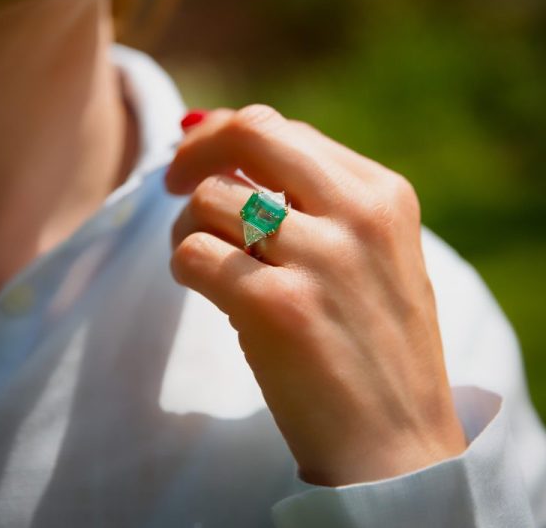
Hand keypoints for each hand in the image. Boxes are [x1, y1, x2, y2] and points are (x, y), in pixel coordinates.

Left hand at [166, 105, 466, 486]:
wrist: (399, 444)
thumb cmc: (373, 342)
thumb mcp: (371, 251)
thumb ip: (311, 195)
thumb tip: (214, 134)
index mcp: (383, 194)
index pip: (283, 130)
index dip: (228, 137)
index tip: (202, 160)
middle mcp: (358, 215)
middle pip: (250, 134)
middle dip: (197, 151)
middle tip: (175, 181)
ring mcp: (322, 260)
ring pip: (212, 198)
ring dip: (188, 225)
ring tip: (206, 258)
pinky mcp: (280, 309)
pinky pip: (194, 254)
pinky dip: (184, 266)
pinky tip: (205, 288)